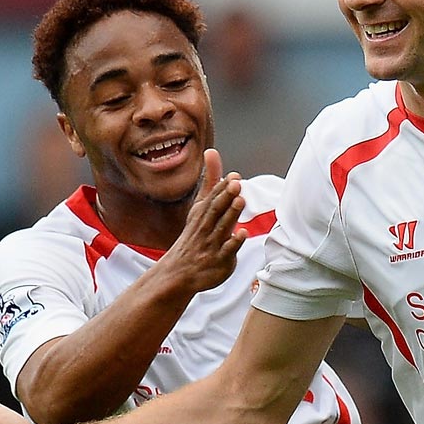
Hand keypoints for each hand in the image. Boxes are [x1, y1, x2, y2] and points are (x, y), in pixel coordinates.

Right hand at [160, 148, 245, 294]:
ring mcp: (212, 244)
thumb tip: (212, 151)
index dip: (223, 187)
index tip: (234, 176)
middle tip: (236, 183)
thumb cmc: (196, 234)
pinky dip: (234, 243)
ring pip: (221, 228)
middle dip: (226, 196)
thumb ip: (211, 181)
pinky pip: (227, 251)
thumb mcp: (201, 206)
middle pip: (215, 210)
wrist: (180, 271)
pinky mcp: (219, 261)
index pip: (212, 198)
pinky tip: (243, 233)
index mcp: (202, 214)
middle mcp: (206, 227)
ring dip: (231, 215)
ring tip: (240, 201)